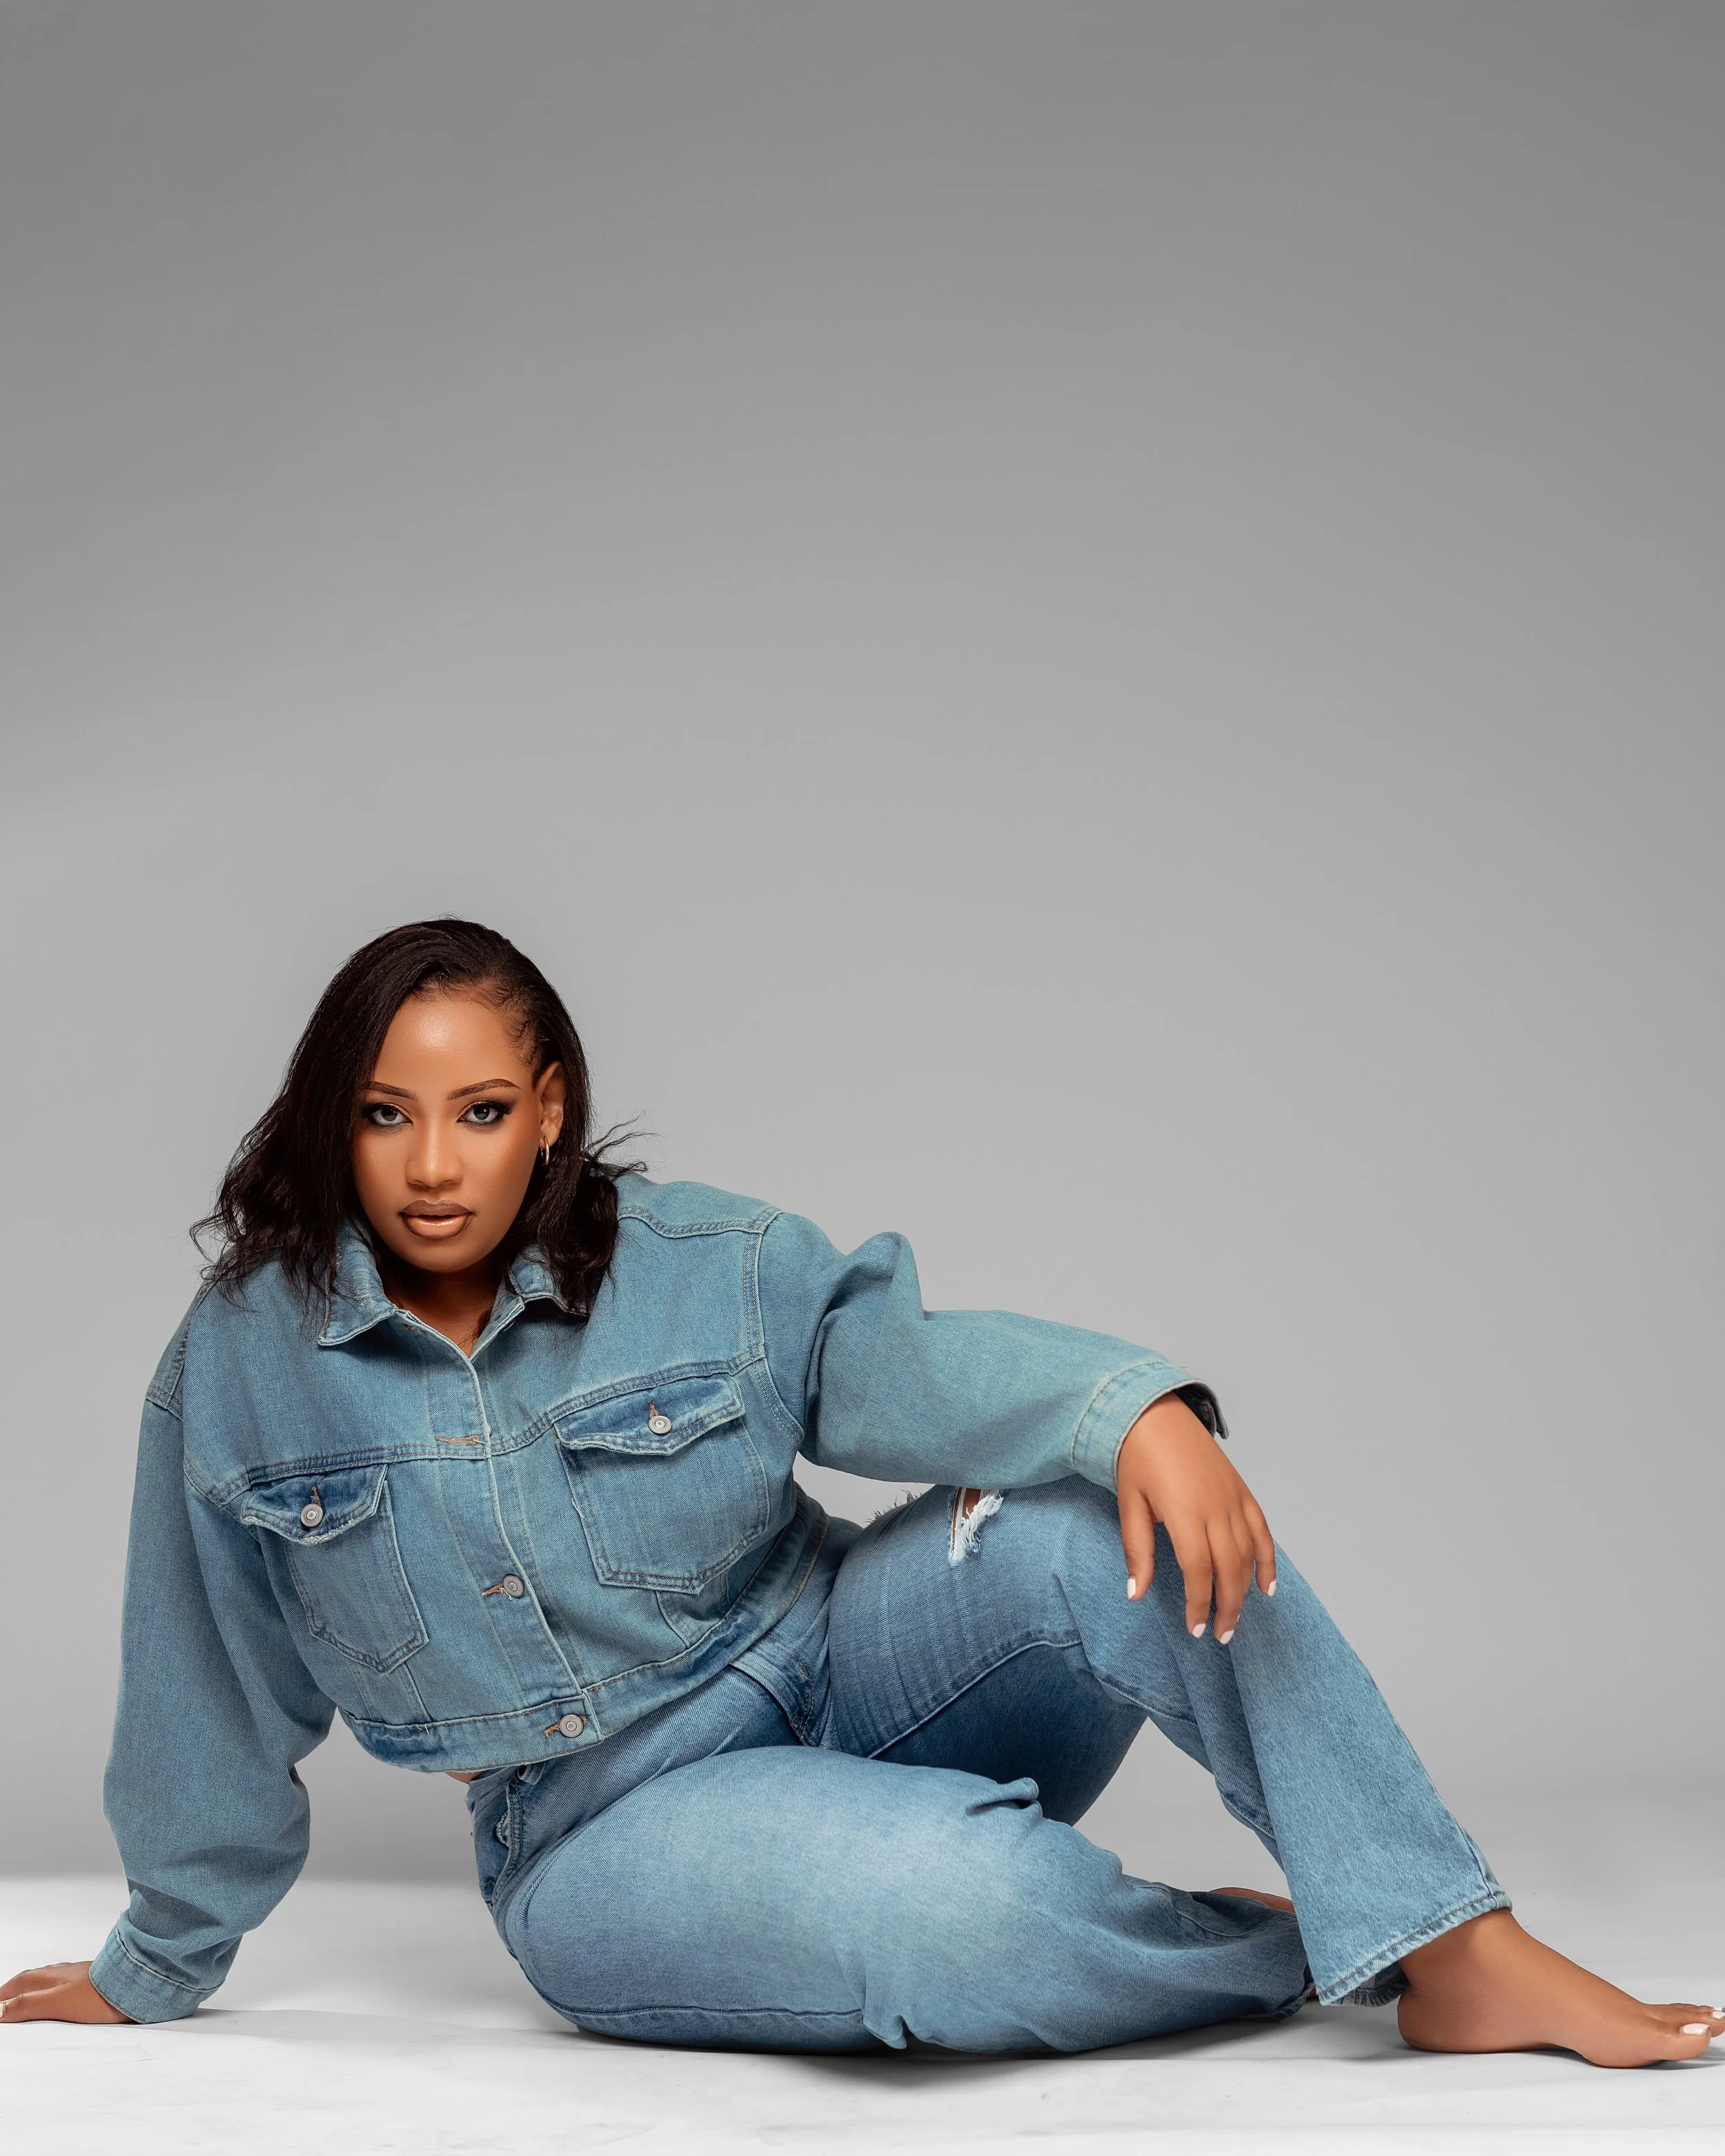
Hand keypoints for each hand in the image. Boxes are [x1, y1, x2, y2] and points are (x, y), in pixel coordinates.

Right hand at [0, 1962, 130, 2024]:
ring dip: (31, 1989)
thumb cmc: (101, 1994)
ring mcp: (78, 1977)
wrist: (138, 1985)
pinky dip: (51, 1991)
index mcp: (50, 1977)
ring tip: (24, 1997)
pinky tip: (59, 1997)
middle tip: (2, 2000)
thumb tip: (0, 2010)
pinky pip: (64, 1986)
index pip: (18, 1984)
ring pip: (47, 1981)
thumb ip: (28, 2005)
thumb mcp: (57, 2003)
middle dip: (13, 1989)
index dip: (2, 1995)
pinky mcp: (92, 1984)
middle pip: (30, 1979)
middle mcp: (63, 1973)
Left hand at [1116, 1392, 1275, 1642]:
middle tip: (1220, 1635)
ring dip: (1245, 1590)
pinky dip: (1268, 1560)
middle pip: (1229, 1568)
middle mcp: (1216, 1507)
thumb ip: (1138, 1550)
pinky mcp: (1242, 1491)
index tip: (1195, 1628)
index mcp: (1185, 1511)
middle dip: (1227, 1606)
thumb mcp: (1129, 1504)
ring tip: (1235, 1618)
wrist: (1155, 1413)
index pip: (1198, 1570)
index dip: (1199, 1603)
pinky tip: (1266, 1587)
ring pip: (1248, 1554)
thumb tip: (1136, 1593)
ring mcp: (1233, 1498)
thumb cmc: (1137, 1458)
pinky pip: (1262, 1531)